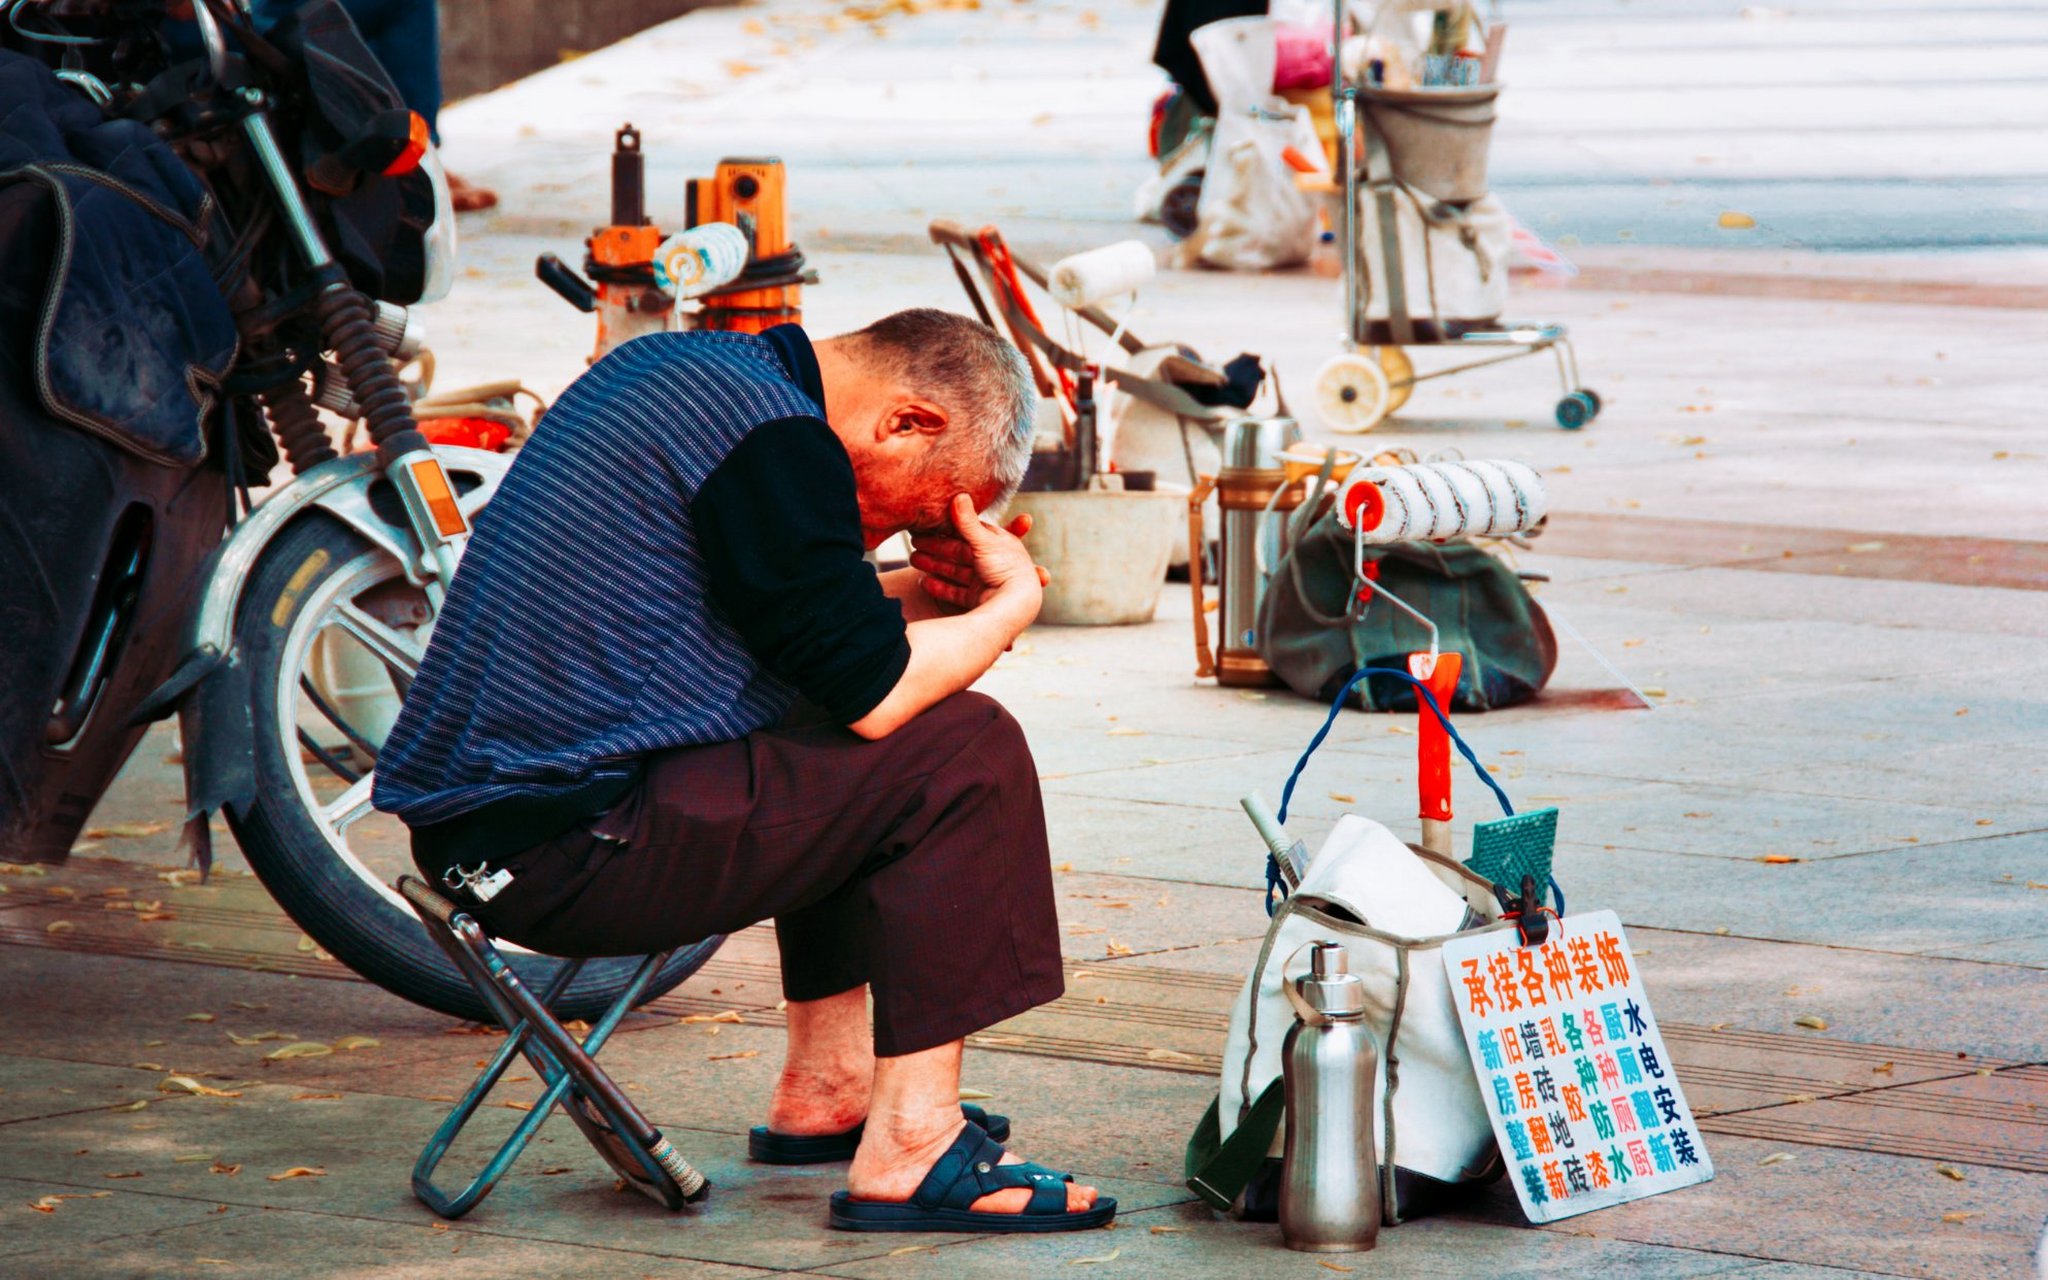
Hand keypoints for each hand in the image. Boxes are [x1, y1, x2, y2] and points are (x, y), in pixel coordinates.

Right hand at [910, 494, 1049, 611]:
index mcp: (1000, 544)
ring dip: (934, 565)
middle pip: (960, 553)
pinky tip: (924, 582)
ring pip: (955, 571)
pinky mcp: (979, 601)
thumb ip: (968, 522)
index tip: (929, 524)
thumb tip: (959, 494)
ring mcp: (986, 583)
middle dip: (937, 548)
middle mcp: (994, 563)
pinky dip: (941, 588)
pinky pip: (956, 593)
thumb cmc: (1006, 570)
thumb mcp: (985, 542)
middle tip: (914, 543)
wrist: (1016, 608)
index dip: (949, 528)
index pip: (970, 532)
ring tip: (913, 559)